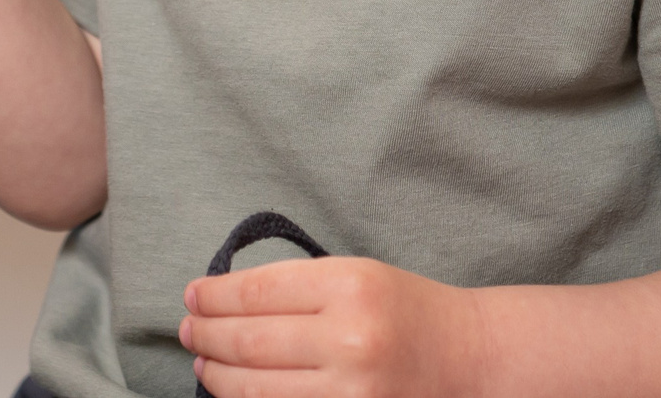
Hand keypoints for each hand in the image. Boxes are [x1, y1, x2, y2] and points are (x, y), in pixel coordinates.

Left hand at [181, 257, 475, 397]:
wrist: (472, 360)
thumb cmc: (409, 312)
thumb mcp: (358, 275)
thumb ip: (297, 287)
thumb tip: (224, 300)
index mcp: (349, 285)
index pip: (256, 290)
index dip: (214, 295)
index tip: (193, 295)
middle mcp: (349, 339)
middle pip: (248, 339)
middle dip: (206, 334)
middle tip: (188, 329)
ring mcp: (351, 391)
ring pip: (256, 387)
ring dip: (218, 374)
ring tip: (202, 361)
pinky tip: (235, 391)